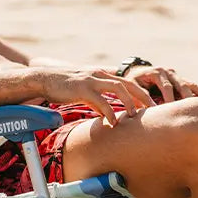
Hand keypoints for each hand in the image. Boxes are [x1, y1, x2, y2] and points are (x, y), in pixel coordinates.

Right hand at [36, 68, 153, 124]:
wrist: (43, 79)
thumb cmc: (64, 87)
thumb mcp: (84, 93)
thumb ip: (97, 101)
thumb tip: (107, 115)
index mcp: (102, 75)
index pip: (127, 82)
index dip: (141, 93)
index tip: (151, 105)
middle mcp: (100, 75)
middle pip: (128, 83)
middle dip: (143, 96)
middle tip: (154, 110)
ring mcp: (91, 80)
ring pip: (118, 88)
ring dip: (129, 102)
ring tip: (135, 116)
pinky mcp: (82, 88)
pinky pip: (100, 100)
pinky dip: (108, 111)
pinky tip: (112, 123)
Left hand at [131, 65, 197, 102]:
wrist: (134, 73)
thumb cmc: (132, 82)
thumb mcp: (132, 87)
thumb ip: (140, 95)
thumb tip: (150, 108)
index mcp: (157, 72)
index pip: (166, 87)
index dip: (170, 99)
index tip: (174, 109)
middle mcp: (169, 72)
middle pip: (182, 85)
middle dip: (190, 97)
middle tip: (197, 107)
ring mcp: (176, 75)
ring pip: (191, 85)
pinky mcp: (181, 80)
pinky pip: (194, 86)